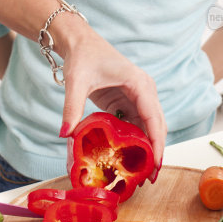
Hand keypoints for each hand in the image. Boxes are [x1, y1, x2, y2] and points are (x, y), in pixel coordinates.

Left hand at [53, 18, 166, 179]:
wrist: (79, 42)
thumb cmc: (82, 56)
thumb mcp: (76, 82)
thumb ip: (72, 108)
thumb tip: (65, 134)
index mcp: (139, 84)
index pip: (153, 118)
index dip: (156, 143)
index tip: (155, 165)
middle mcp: (145, 90)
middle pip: (157, 125)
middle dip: (156, 151)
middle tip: (148, 178)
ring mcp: (139, 96)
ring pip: (150, 127)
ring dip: (147, 148)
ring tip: (140, 174)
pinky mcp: (130, 101)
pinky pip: (137, 124)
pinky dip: (136, 140)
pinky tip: (129, 157)